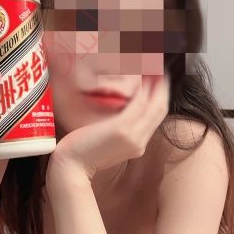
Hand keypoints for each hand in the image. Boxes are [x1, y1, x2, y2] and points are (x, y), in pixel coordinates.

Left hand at [48, 73, 170, 181]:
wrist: (70, 167)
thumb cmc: (80, 154)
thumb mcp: (104, 144)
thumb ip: (116, 132)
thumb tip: (117, 116)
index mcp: (137, 145)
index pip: (156, 117)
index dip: (160, 96)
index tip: (159, 79)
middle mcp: (140, 142)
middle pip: (160, 108)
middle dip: (163, 86)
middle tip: (160, 66)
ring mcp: (133, 136)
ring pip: (154, 104)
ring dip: (156, 83)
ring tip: (154, 65)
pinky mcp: (122, 130)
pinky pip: (140, 103)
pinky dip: (143, 88)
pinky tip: (142, 74)